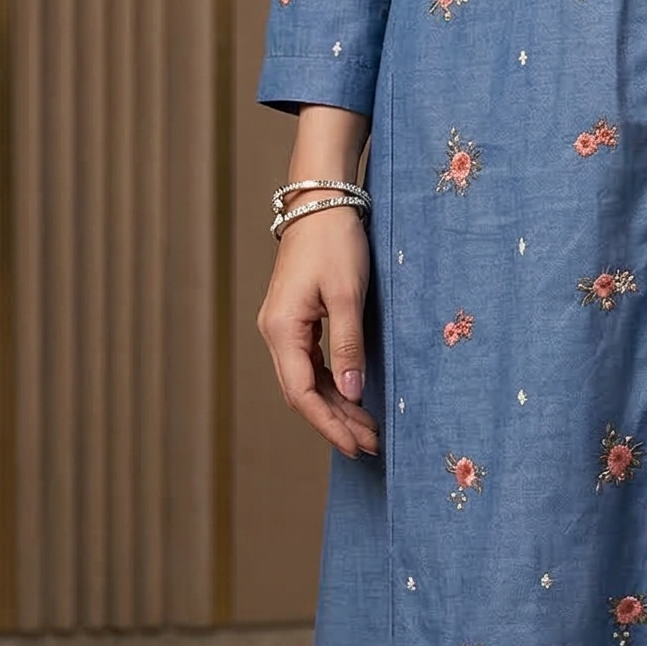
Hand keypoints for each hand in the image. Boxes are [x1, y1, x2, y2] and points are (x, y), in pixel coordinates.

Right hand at [256, 209, 378, 459]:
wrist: (320, 200)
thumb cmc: (335, 241)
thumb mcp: (347, 295)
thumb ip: (349, 346)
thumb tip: (353, 395)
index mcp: (282, 329)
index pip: (302, 394)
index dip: (329, 425)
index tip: (358, 445)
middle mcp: (275, 332)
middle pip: (302, 392)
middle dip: (336, 421)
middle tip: (371, 444)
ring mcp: (282, 326)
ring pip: (305, 380)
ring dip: (335, 405)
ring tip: (367, 428)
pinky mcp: (294, 318)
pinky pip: (309, 363)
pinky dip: (331, 384)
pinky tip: (352, 397)